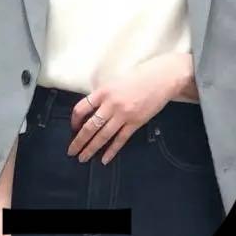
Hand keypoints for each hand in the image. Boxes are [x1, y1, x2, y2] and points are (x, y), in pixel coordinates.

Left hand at [67, 52, 195, 164]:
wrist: (163, 78)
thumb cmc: (140, 75)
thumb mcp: (116, 80)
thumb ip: (104, 94)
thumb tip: (93, 109)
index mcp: (104, 91)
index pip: (81, 108)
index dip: (74, 120)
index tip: (73, 127)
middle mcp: (111, 104)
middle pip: (90, 126)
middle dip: (79, 141)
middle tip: (71, 151)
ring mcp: (123, 115)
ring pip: (103, 136)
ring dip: (91, 148)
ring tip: (83, 158)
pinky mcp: (135, 123)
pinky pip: (120, 140)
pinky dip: (111, 151)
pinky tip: (104, 159)